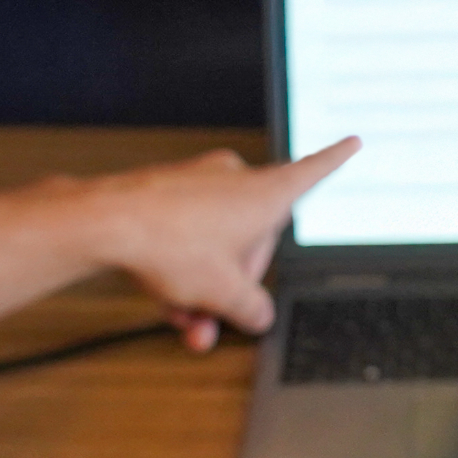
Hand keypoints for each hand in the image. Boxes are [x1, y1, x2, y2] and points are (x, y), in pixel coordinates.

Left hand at [77, 141, 356, 350]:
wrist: (104, 223)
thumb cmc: (169, 244)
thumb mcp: (225, 294)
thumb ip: (253, 309)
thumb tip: (258, 315)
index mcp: (264, 194)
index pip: (312, 172)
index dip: (336, 161)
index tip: (352, 141)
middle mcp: (235, 180)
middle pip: (253, 239)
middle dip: (235, 283)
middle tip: (216, 314)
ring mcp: (199, 183)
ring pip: (215, 243)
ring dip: (204, 286)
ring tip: (184, 316)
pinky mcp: (167, 192)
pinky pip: (187, 235)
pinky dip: (181, 268)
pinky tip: (165, 297)